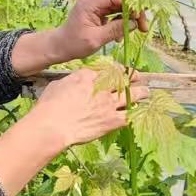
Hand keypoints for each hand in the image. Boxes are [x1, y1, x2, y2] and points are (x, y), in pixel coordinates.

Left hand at [13, 0, 149, 75]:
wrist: (60, 45)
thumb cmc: (74, 43)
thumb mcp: (96, 39)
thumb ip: (115, 29)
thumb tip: (134, 23)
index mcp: (91, 1)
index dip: (132, 5)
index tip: (140, 19)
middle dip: (134, 11)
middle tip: (143, 27)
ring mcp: (96, 2)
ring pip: (120, 3)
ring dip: (130, 16)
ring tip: (137, 30)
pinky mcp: (99, 8)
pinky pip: (115, 10)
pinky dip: (122, 20)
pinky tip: (122, 33)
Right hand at [27, 67, 148, 148]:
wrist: (53, 126)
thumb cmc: (49, 106)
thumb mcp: (58, 85)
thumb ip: (71, 81)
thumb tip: (74, 82)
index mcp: (88, 76)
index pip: (107, 69)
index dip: (117, 69)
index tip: (121, 70)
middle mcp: (102, 87)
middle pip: (124, 79)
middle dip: (133, 77)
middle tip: (139, 78)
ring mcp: (109, 104)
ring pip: (132, 95)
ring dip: (141, 93)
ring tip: (146, 93)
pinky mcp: (112, 120)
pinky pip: (129, 116)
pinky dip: (134, 114)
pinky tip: (138, 114)